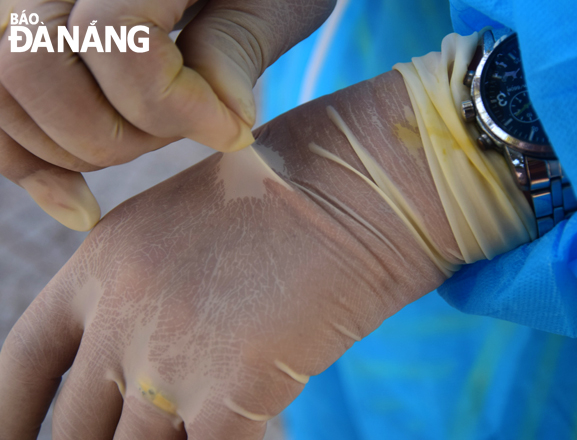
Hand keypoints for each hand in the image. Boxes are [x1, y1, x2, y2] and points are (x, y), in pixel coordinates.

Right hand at [0, 0, 334, 230]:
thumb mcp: (271, 0)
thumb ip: (236, 45)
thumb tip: (225, 121)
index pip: (113, 40)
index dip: (177, 106)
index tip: (234, 131)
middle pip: (34, 68)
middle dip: (116, 133)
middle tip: (181, 132)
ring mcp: (22, 1)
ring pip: (3, 89)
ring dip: (75, 148)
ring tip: (145, 144)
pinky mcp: (17, 35)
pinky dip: (29, 163)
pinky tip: (81, 207)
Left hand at [0, 70, 457, 438]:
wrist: (352, 182)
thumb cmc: (281, 198)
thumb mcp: (185, 227)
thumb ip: (144, 294)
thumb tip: (136, 369)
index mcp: (99, 267)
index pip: (22, 365)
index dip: (11, 419)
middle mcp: (120, 315)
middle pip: (78, 429)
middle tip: (133, 439)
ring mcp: (172, 357)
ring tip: (202, 419)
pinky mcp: (234, 390)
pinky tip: (251, 429)